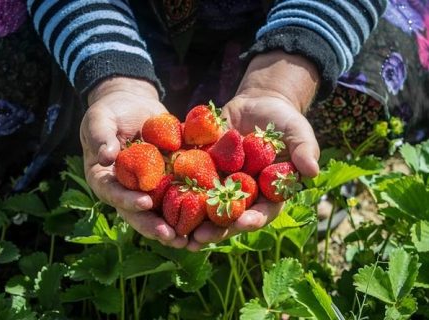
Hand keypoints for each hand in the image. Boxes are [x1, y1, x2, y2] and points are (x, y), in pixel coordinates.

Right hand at [80, 77, 186, 247]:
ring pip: (161, 211)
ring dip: (175, 226)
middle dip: (154, 226)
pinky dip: (192, 207)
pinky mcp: (168, 179)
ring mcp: (149, 187)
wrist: (133, 105)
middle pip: (139, 212)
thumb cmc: (110, 112)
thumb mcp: (99, 119)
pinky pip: (179, 195)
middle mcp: (127, 190)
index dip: (127, 201)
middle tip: (171, 237)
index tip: (144, 203)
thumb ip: (100, 136)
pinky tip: (207, 215)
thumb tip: (105, 156)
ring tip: (191, 239)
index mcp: (105, 179)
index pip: (113, 194)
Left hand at [187, 51, 320, 250]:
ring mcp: (222, 185)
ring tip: (177, 231)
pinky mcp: (204, 172)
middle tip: (200, 239)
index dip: (252, 219)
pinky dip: (177, 193)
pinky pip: (190, 184)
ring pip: (207, 207)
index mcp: (268, 193)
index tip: (241, 223)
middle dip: (216, 229)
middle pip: (230, 218)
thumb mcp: (297, 131)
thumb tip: (313, 172)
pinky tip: (161, 200)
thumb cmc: (282, 121)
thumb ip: (304, 150)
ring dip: (192, 220)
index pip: (262, 212)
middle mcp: (244, 195)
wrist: (256, 105)